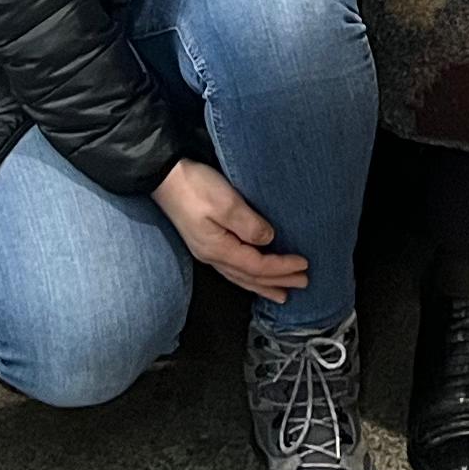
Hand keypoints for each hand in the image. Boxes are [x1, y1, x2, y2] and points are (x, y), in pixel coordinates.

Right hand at [154, 159, 307, 302]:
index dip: (282, 268)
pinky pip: (233, 269)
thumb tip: (268, 240)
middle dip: (277, 282)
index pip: (258, 266)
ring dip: (263, 285)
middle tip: (303, 284)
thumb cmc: (195, 186)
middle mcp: (213, 256)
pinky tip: (253, 276)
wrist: (164, 176)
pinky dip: (248, 276)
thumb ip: (248, 224)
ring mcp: (207, 250)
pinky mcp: (206, 241)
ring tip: (282, 293)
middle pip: (250, 277)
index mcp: (218, 249)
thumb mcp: (225, 202)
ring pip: (240, 276)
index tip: (304, 265)